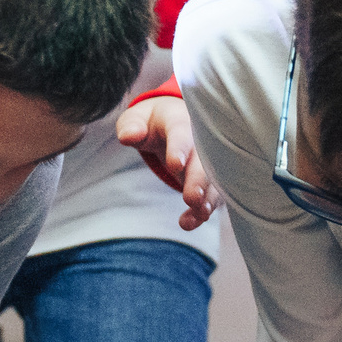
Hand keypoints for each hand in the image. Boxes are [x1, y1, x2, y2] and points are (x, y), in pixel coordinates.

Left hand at [115, 95, 218, 230]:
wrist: (173, 122)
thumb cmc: (152, 123)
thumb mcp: (138, 118)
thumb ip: (131, 126)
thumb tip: (129, 136)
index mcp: (179, 122)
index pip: (180, 134)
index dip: (179, 148)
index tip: (175, 165)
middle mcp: (199, 141)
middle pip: (203, 160)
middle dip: (199, 179)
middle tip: (192, 198)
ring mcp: (208, 162)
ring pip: (213, 180)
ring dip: (207, 198)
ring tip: (200, 214)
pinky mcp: (210, 180)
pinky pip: (211, 195)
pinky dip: (202, 210)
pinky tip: (189, 223)